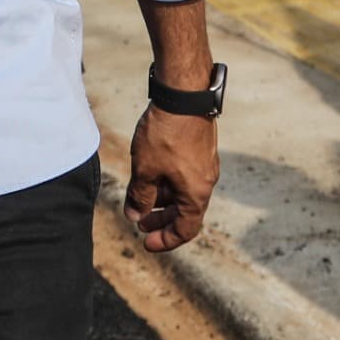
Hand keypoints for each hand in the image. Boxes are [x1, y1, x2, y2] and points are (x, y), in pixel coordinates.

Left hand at [126, 106, 219, 251]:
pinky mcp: (199, 150)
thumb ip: (140, 196)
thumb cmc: (166, 134)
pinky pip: (184, 176)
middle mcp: (205, 182)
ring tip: (140, 199)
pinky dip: (167, 182)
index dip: (166, 240)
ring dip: (162, 200)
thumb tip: (135, 216)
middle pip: (185, 212)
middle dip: (162, 220)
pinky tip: (149, 175)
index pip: (186, 229)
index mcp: (196, 194)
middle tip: (140, 224)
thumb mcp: (146, 170)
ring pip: (183, 192)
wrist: (183, 96)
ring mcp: (204, 165)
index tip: (147, 242)